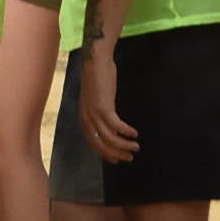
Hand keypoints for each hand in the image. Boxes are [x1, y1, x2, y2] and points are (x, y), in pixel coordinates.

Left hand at [77, 39, 140, 162]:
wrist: (95, 61)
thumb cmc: (97, 77)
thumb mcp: (95, 98)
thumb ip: (99, 111)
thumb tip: (109, 122)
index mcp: (84, 117)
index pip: (93, 142)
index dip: (105, 153)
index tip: (116, 159)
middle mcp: (86, 118)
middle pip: (100, 144)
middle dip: (115, 154)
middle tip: (129, 158)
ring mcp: (94, 113)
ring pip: (109, 138)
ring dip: (123, 145)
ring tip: (135, 147)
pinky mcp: (103, 107)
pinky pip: (116, 126)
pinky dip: (126, 132)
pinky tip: (134, 133)